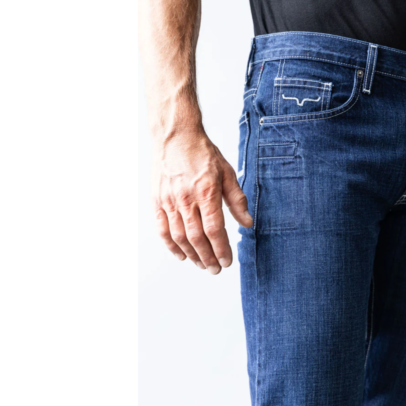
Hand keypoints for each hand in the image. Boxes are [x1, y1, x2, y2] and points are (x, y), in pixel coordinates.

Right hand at [152, 130, 252, 273]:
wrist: (175, 136)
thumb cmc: (203, 153)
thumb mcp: (227, 173)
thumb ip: (237, 200)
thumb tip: (247, 223)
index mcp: (207, 192)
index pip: (215, 230)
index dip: (221, 250)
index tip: (227, 262)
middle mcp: (187, 200)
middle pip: (197, 238)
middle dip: (208, 258)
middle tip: (215, 269)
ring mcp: (170, 201)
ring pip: (180, 237)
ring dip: (192, 255)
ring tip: (201, 264)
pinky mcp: (158, 201)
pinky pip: (162, 229)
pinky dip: (171, 246)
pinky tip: (181, 255)